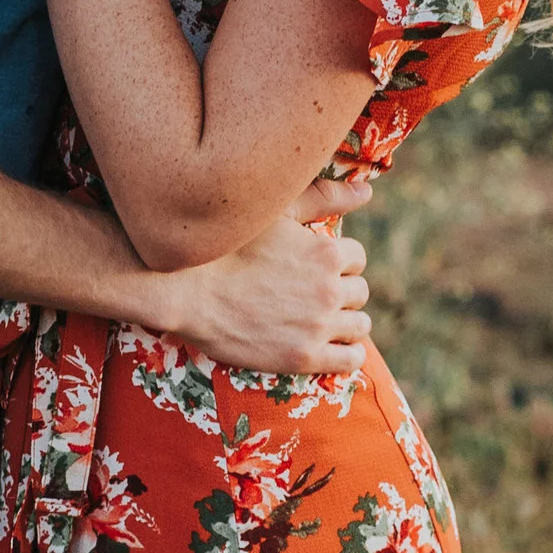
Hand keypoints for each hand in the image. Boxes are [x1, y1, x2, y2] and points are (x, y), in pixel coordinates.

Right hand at [157, 211, 371, 380]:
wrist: (186, 291)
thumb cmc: (226, 246)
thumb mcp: (275, 212)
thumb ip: (322, 198)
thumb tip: (366, 192)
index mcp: (326, 251)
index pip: (357, 259)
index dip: (337, 264)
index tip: (316, 271)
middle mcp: (329, 288)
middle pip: (359, 292)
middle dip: (341, 293)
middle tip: (314, 297)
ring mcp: (318, 325)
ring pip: (359, 326)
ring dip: (346, 323)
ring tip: (322, 323)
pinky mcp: (303, 357)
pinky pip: (350, 360)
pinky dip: (347, 355)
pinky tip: (332, 349)